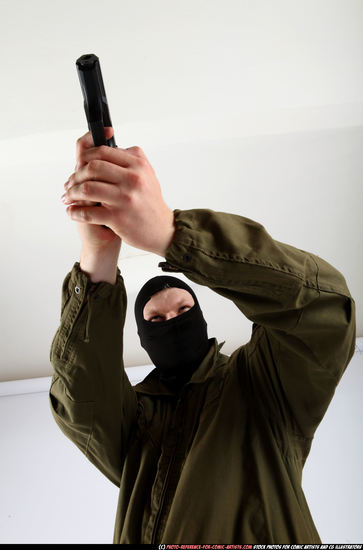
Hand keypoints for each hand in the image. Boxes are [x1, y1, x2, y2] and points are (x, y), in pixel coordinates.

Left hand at [62, 129, 175, 256]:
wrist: (163, 230)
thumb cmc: (151, 203)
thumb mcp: (147, 175)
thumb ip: (130, 160)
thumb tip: (108, 145)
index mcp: (138, 165)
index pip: (103, 151)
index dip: (85, 156)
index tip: (78, 164)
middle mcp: (132, 179)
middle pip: (92, 168)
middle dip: (75, 176)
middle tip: (69, 184)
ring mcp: (125, 199)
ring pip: (86, 189)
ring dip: (72, 193)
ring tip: (68, 198)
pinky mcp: (118, 218)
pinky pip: (88, 213)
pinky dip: (75, 212)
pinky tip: (72, 212)